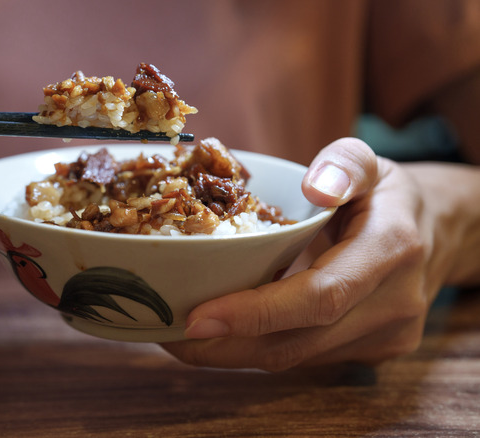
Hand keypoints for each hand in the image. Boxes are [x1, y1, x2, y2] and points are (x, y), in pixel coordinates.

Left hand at [161, 137, 440, 370]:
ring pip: (296, 358)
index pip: (318, 296)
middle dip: (226, 344)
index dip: (255, 313)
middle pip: (298, 341)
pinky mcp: (373, 352)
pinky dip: (259, 349)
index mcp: (390, 249)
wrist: (433, 232)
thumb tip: (315, 187)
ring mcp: (386, 336)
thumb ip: (344, 162)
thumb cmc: (386, 194)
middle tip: (169, 333)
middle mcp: (393, 303)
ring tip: (182, 337)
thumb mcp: (370, 160)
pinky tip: (223, 333)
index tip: (197, 316)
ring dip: (234, 353)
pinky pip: (306, 358)